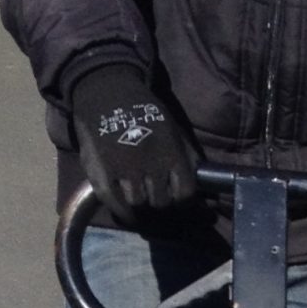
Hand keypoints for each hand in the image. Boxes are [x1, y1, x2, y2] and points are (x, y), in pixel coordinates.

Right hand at [68, 63, 198, 214]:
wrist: (108, 94)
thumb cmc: (145, 113)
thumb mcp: (173, 130)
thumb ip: (188, 157)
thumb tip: (204, 184)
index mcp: (171, 154)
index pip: (184, 194)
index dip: (182, 200)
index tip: (177, 199)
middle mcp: (150, 165)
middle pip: (161, 202)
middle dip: (160, 201)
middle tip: (154, 196)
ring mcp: (125, 172)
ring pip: (139, 205)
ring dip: (140, 204)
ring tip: (139, 197)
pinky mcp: (102, 175)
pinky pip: (117, 206)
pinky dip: (123, 212)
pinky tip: (126, 210)